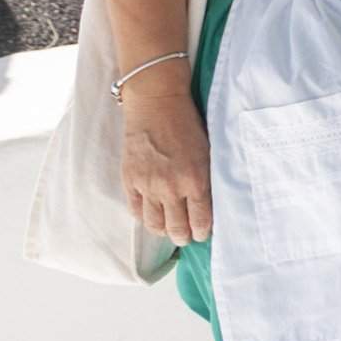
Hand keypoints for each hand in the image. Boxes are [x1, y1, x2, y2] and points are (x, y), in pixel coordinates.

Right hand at [121, 83, 212, 243]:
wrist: (157, 104)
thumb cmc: (188, 123)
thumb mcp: (208, 150)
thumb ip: (206, 177)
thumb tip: (210, 200)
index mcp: (195, 180)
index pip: (200, 220)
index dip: (202, 231)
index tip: (203, 234)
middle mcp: (171, 188)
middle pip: (177, 228)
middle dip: (184, 236)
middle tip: (187, 237)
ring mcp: (148, 186)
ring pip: (154, 224)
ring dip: (164, 231)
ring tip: (170, 230)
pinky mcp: (130, 181)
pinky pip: (136, 210)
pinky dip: (144, 217)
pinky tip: (152, 216)